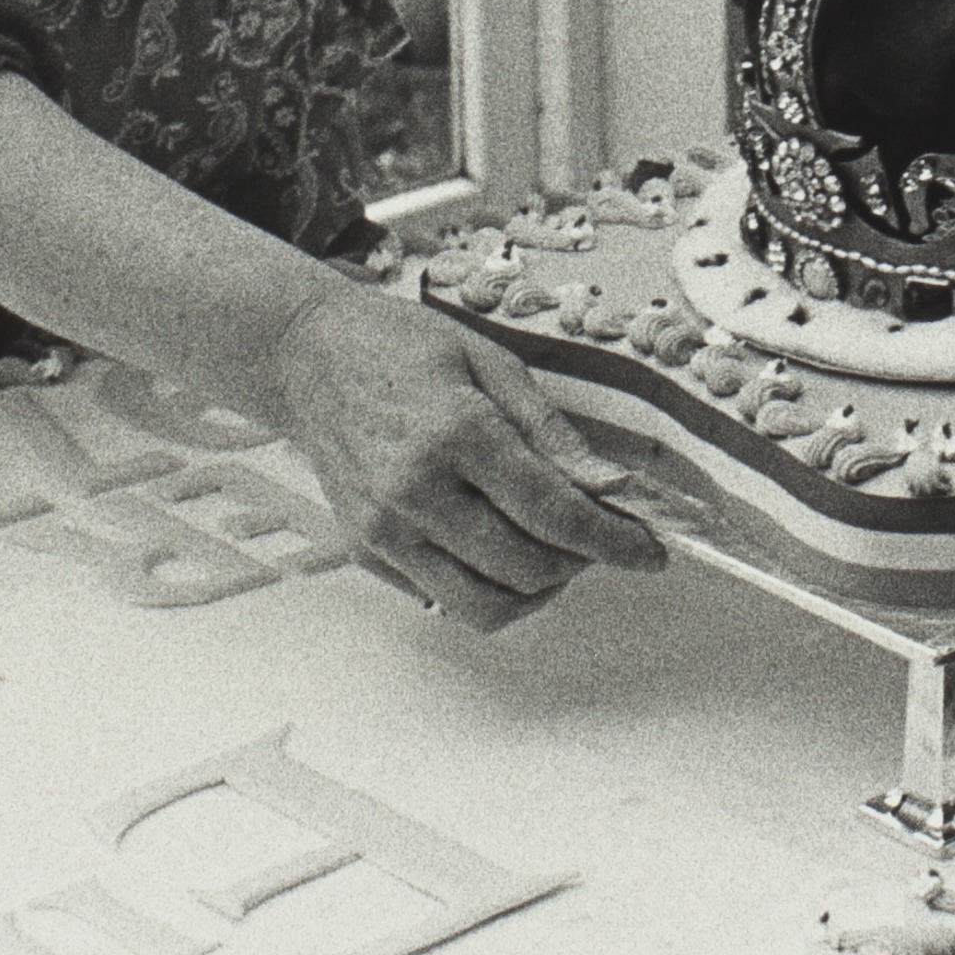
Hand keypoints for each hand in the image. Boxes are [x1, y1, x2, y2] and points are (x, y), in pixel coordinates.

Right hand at [251, 274, 667, 629]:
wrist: (305, 356)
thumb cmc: (399, 348)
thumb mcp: (490, 363)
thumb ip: (553, 433)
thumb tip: (612, 486)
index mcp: (457, 433)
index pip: (554, 513)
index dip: (614, 542)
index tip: (649, 553)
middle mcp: (416, 491)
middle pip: (526, 568)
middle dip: (579, 563)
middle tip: (594, 534)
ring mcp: (385, 529)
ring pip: (484, 607)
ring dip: (536, 591)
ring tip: (549, 550)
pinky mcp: (365, 550)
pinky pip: (442, 600)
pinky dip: (485, 587)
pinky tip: (494, 543)